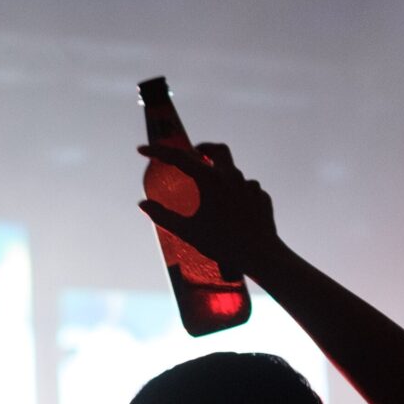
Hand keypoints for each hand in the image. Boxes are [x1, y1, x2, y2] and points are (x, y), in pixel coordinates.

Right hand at [136, 141, 279, 280]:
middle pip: (217, 150)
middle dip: (203, 149)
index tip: (142, 150)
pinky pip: (246, 188)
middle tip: (193, 155)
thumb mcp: (187, 231)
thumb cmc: (222, 244)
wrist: (260, 254)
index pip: (178, 158)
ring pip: (233, 171)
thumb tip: (142, 205)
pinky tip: (232, 209)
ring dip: (221, 175)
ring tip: (212, 192)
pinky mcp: (261, 196)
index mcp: (210, 179)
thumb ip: (163, 216)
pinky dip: (236, 193)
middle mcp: (232, 176)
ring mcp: (250, 185)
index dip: (158, 152)